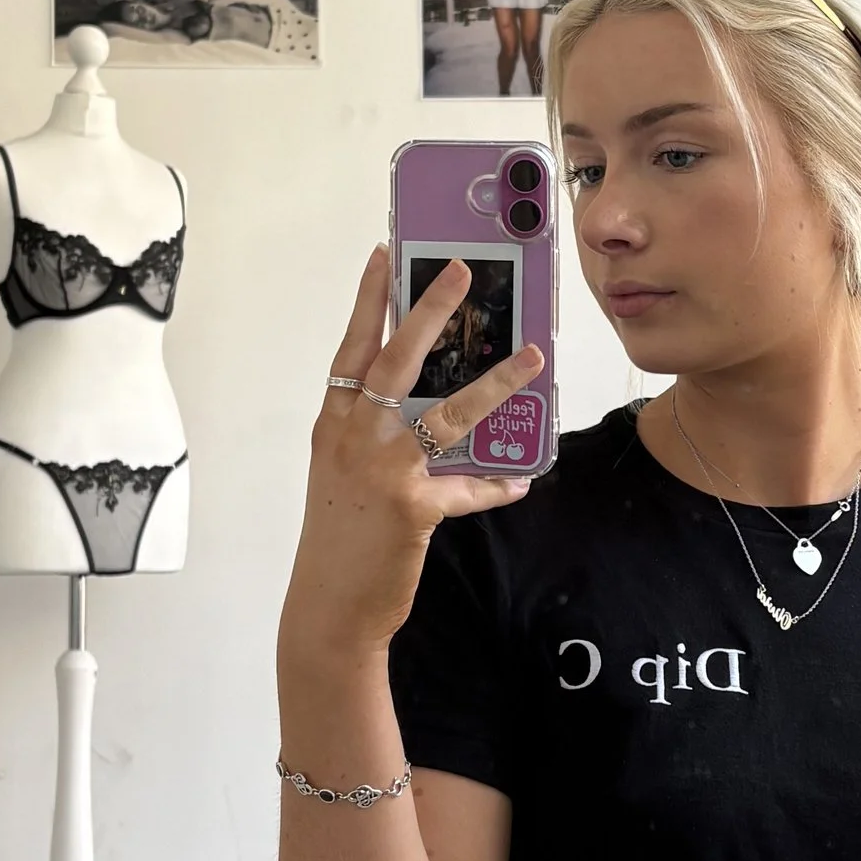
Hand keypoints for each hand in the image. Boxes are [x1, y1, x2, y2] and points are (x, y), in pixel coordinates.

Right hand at [283, 249, 542, 654]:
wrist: (328, 606)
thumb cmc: (340, 537)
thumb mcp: (345, 474)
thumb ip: (379, 436)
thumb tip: (434, 409)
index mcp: (335, 424)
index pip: (352, 348)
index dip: (367, 300)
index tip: (384, 254)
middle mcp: (353, 438)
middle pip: (396, 359)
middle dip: (429, 310)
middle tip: (461, 271)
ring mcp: (381, 469)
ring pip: (447, 412)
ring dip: (495, 382)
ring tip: (532, 356)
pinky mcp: (411, 506)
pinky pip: (467, 487)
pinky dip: (496, 484)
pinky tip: (521, 481)